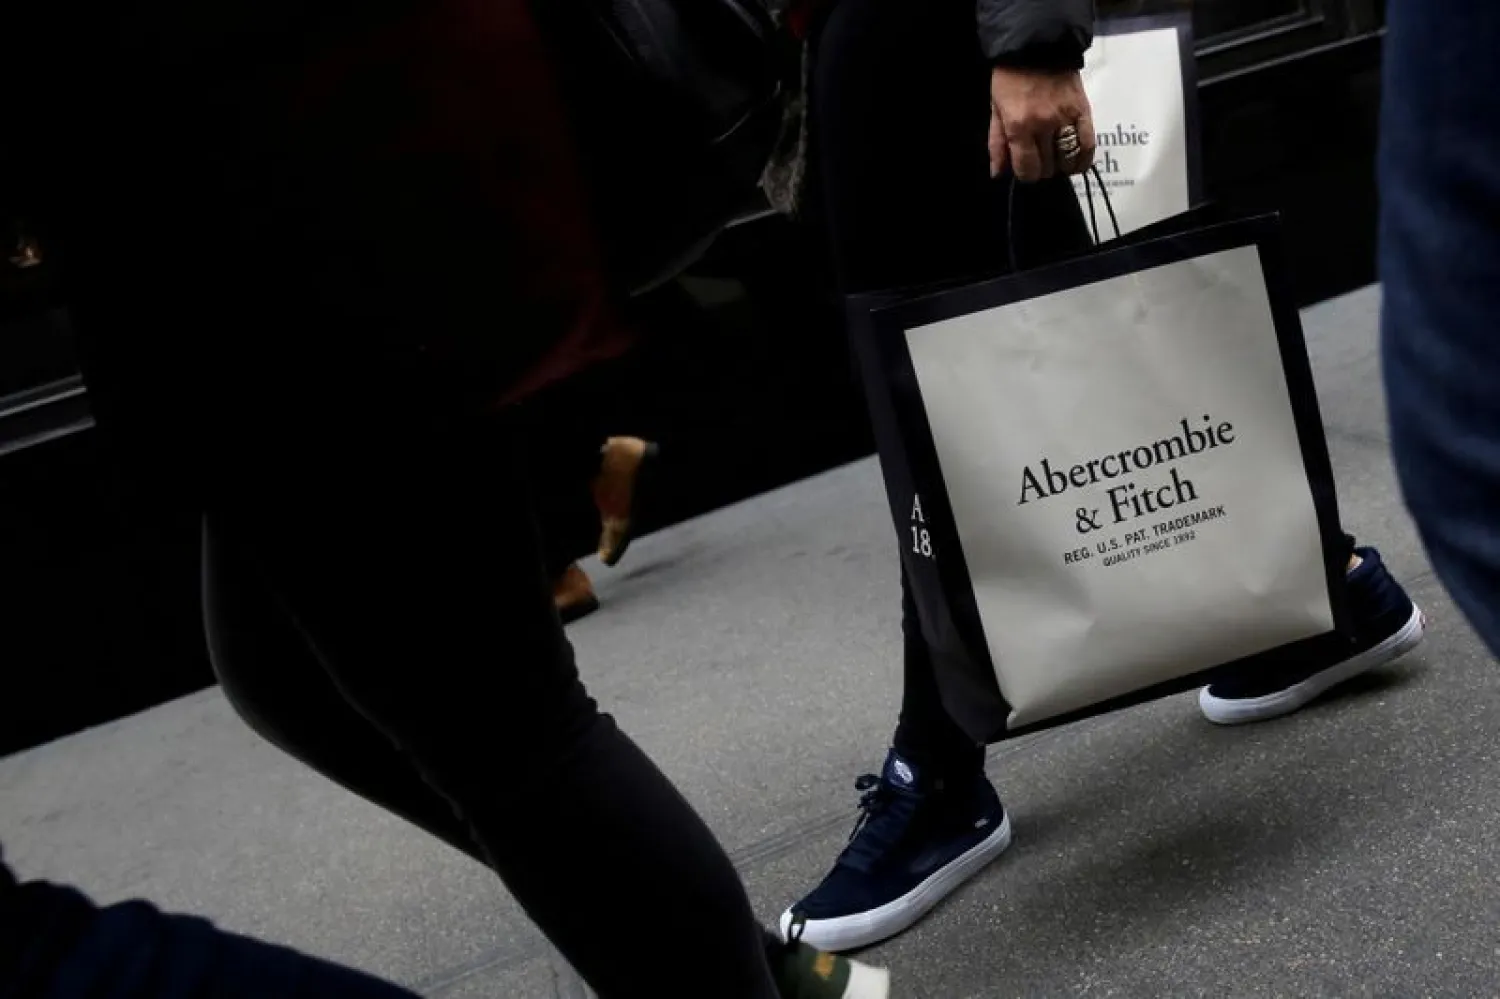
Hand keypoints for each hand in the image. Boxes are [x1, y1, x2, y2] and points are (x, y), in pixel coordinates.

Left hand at [987, 67, 1094, 182]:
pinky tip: (1077, 162)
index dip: (1026, 175)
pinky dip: (1083, 159)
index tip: (1025, 168)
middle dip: (1042, 169)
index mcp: (1020, 125)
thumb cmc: (1011, 78)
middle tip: (1039, 158)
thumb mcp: (996, 109)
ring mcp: (1067, 118)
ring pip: (1069, 159)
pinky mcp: (1084, 111)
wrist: (1038, 45)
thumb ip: (997, 143)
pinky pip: (1088, 145)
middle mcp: (1045, 125)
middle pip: (1048, 167)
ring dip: (1061, 165)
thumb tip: (999, 173)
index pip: (1028, 169)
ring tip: (1056, 159)